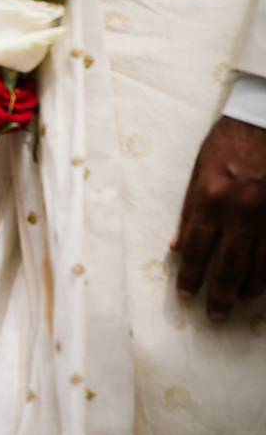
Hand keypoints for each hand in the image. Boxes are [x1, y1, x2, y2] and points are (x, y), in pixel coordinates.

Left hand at [173, 116, 265, 320]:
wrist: (265, 119)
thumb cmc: (228, 142)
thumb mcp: (200, 171)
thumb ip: (189, 210)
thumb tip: (177, 245)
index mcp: (211, 199)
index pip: (197, 249)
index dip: (191, 276)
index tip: (186, 296)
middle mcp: (242, 211)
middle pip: (230, 265)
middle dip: (221, 294)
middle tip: (215, 315)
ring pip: (263, 263)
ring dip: (251, 286)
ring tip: (242, 301)